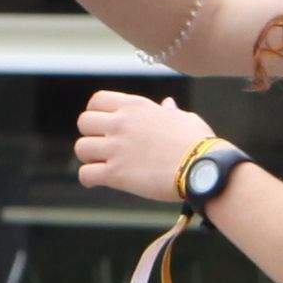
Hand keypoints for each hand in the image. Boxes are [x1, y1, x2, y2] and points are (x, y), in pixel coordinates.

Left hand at [75, 87, 214, 202]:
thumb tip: (167, 105)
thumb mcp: (184, 119)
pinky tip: (98, 181)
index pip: (97, 100)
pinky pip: (85, 174)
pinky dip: (88, 179)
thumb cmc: (198, 144)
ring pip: (81, 148)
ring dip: (89, 158)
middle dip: (91, 135)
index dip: (96, 113)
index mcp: (135, 107)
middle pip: (84, 122)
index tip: (104, 125)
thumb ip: (170, 112)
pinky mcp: (116, 173)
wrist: (202, 168)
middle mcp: (121, 123)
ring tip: (102, 165)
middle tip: (104, 147)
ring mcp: (116, 148)